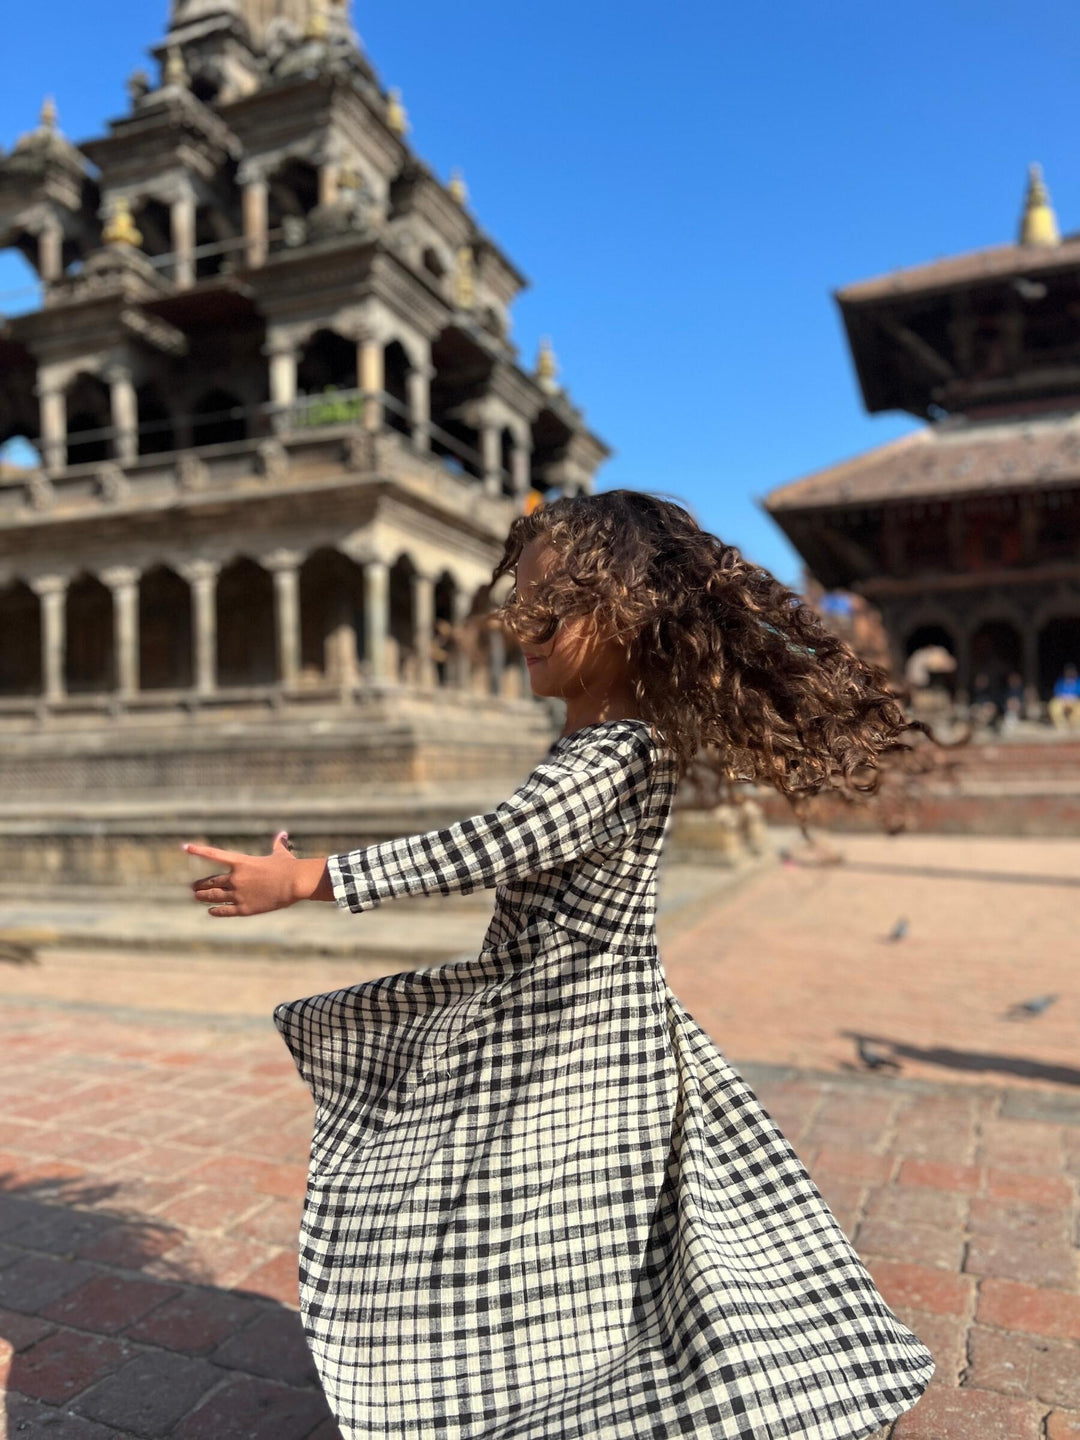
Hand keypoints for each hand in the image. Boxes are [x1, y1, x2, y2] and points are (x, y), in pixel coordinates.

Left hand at [184, 831, 303, 917]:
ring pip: (213, 896)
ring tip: (197, 897)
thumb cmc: (288, 867)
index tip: (185, 847)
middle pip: (211, 882)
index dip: (198, 851)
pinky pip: (224, 910)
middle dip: (201, 884)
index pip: (214, 855)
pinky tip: (210, 911)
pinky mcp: (244, 909)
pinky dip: (215, 910)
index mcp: (241, 863)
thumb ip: (277, 844)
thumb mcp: (281, 854)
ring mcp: (238, 894)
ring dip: (203, 897)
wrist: (294, 883)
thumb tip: (283, 835)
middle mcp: (235, 878)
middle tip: (193, 886)